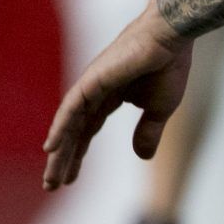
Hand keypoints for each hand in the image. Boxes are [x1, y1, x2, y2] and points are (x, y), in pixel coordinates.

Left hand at [43, 0, 193, 190]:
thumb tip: (142, 157)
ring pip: (70, 124)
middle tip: (52, 185)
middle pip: (74, 132)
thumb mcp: (160, 109)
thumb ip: (148, 132)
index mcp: (110, 99)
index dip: (78, 155)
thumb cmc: (169, 66)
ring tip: (50, 177)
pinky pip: (71, 108)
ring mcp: (91, 86)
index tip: (70, 179)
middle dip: (64, 159)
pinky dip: (60, 128)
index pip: (87, 132)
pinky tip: (51, 148)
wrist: (172, 38)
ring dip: (59, 151)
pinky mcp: (92, 80)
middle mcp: (94, 93)